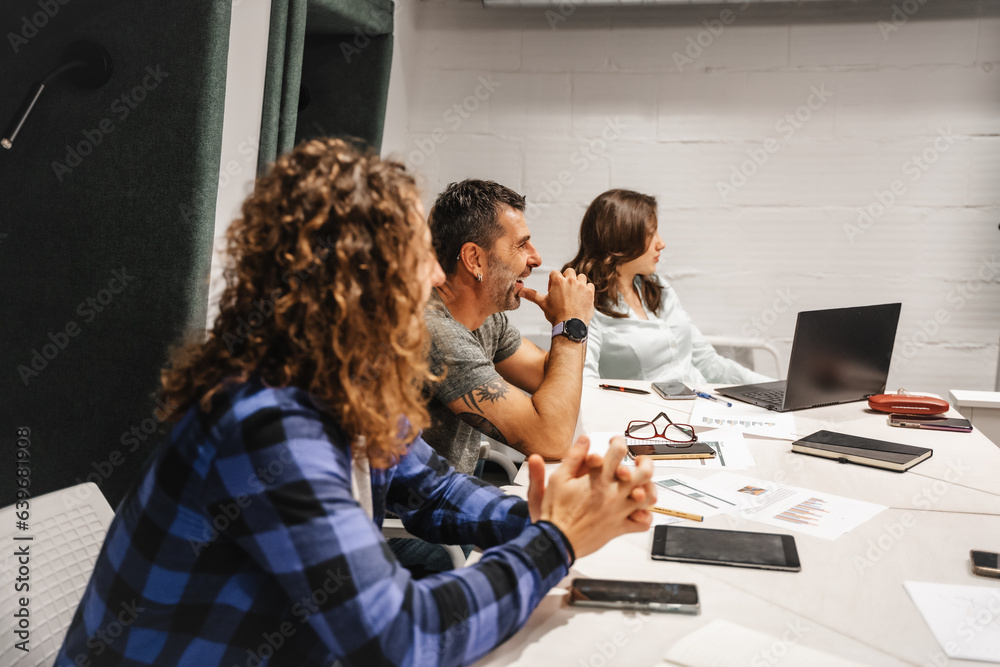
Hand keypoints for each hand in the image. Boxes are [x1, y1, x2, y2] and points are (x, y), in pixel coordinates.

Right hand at [519, 268, 594, 326]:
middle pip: (569, 271)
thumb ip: (532, 295)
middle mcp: (571, 281)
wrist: (571, 326)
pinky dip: (587, 289)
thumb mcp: (542, 303)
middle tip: (564, 291)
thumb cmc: (556, 315)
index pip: (555, 273)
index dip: (553, 281)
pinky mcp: (590, 292)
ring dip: (578, 282)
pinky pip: (590, 285)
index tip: (553, 290)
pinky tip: (582, 297)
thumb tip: (520, 291)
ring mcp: (582, 286)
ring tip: (574, 294)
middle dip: (566, 278)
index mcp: (558, 281)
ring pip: (581, 277)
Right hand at [527, 435, 655, 558]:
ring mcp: (619, 511)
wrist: (556, 540)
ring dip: (648, 488)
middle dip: (645, 462)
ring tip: (643, 484)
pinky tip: (639, 510)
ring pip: (647, 497)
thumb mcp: (559, 478)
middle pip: (643, 473)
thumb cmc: (556, 511)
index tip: (615, 441)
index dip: (618, 442)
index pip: (618, 452)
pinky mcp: (619, 527)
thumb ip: (574, 456)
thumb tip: (585, 439)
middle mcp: (613, 493)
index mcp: (599, 479)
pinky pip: (643, 523)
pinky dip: (645, 516)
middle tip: (639, 460)